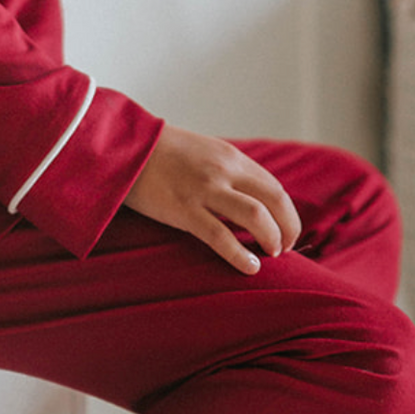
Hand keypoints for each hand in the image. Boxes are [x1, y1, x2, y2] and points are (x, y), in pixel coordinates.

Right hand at [125, 125, 301, 275]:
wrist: (126, 147)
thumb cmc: (164, 155)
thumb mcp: (205, 153)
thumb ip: (229, 173)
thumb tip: (251, 201)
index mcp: (231, 158)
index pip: (274, 188)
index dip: (287, 214)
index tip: (285, 232)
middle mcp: (224, 170)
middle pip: (275, 200)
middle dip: (288, 228)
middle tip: (284, 249)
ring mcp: (205, 189)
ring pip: (256, 216)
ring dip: (271, 239)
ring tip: (269, 255)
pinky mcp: (184, 209)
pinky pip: (221, 236)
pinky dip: (240, 255)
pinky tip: (249, 266)